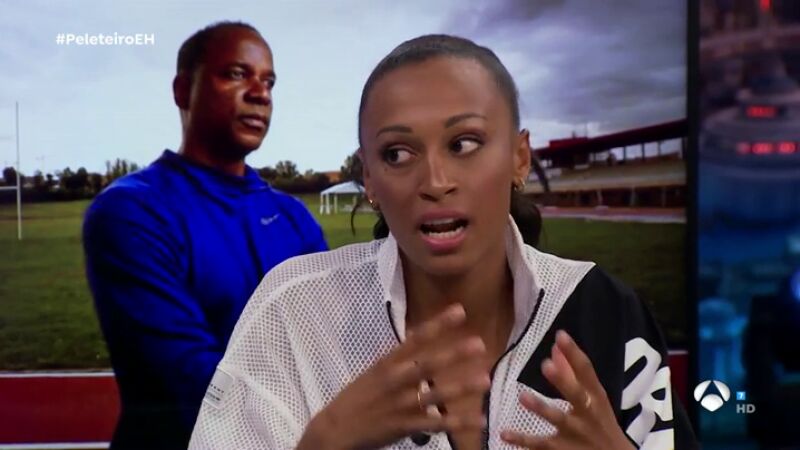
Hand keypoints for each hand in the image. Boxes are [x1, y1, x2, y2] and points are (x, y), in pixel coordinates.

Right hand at [298, 304, 490, 449]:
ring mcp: (400, 404)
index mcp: (387, 364)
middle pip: (428, 365)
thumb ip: (397, 360)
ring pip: (436, 394)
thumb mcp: (373, 373)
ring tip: (485, 380)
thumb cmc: (356, 399)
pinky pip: (436, 424)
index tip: (459, 310)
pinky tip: (479, 420)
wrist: (335, 430)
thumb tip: (418, 342)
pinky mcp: (404, 426)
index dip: (438, 324)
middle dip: (454, 354)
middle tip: (479, 344)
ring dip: (462, 387)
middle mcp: (395, 381)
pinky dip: (458, 422)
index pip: (415, 339)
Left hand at [501, 330, 633, 449]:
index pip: (587, 371)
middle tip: (546, 365)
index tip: (560, 335)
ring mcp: (575, 434)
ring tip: (523, 396)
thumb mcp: (592, 399)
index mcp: (595, 397)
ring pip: (558, 420)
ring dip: (541, 408)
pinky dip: (522, 440)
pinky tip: (503, 433)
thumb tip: (555, 348)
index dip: (574, 353)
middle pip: (576, 395)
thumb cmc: (600, 424)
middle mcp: (587, 413)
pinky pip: (540, 445)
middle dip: (562, 381)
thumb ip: (572, 374)